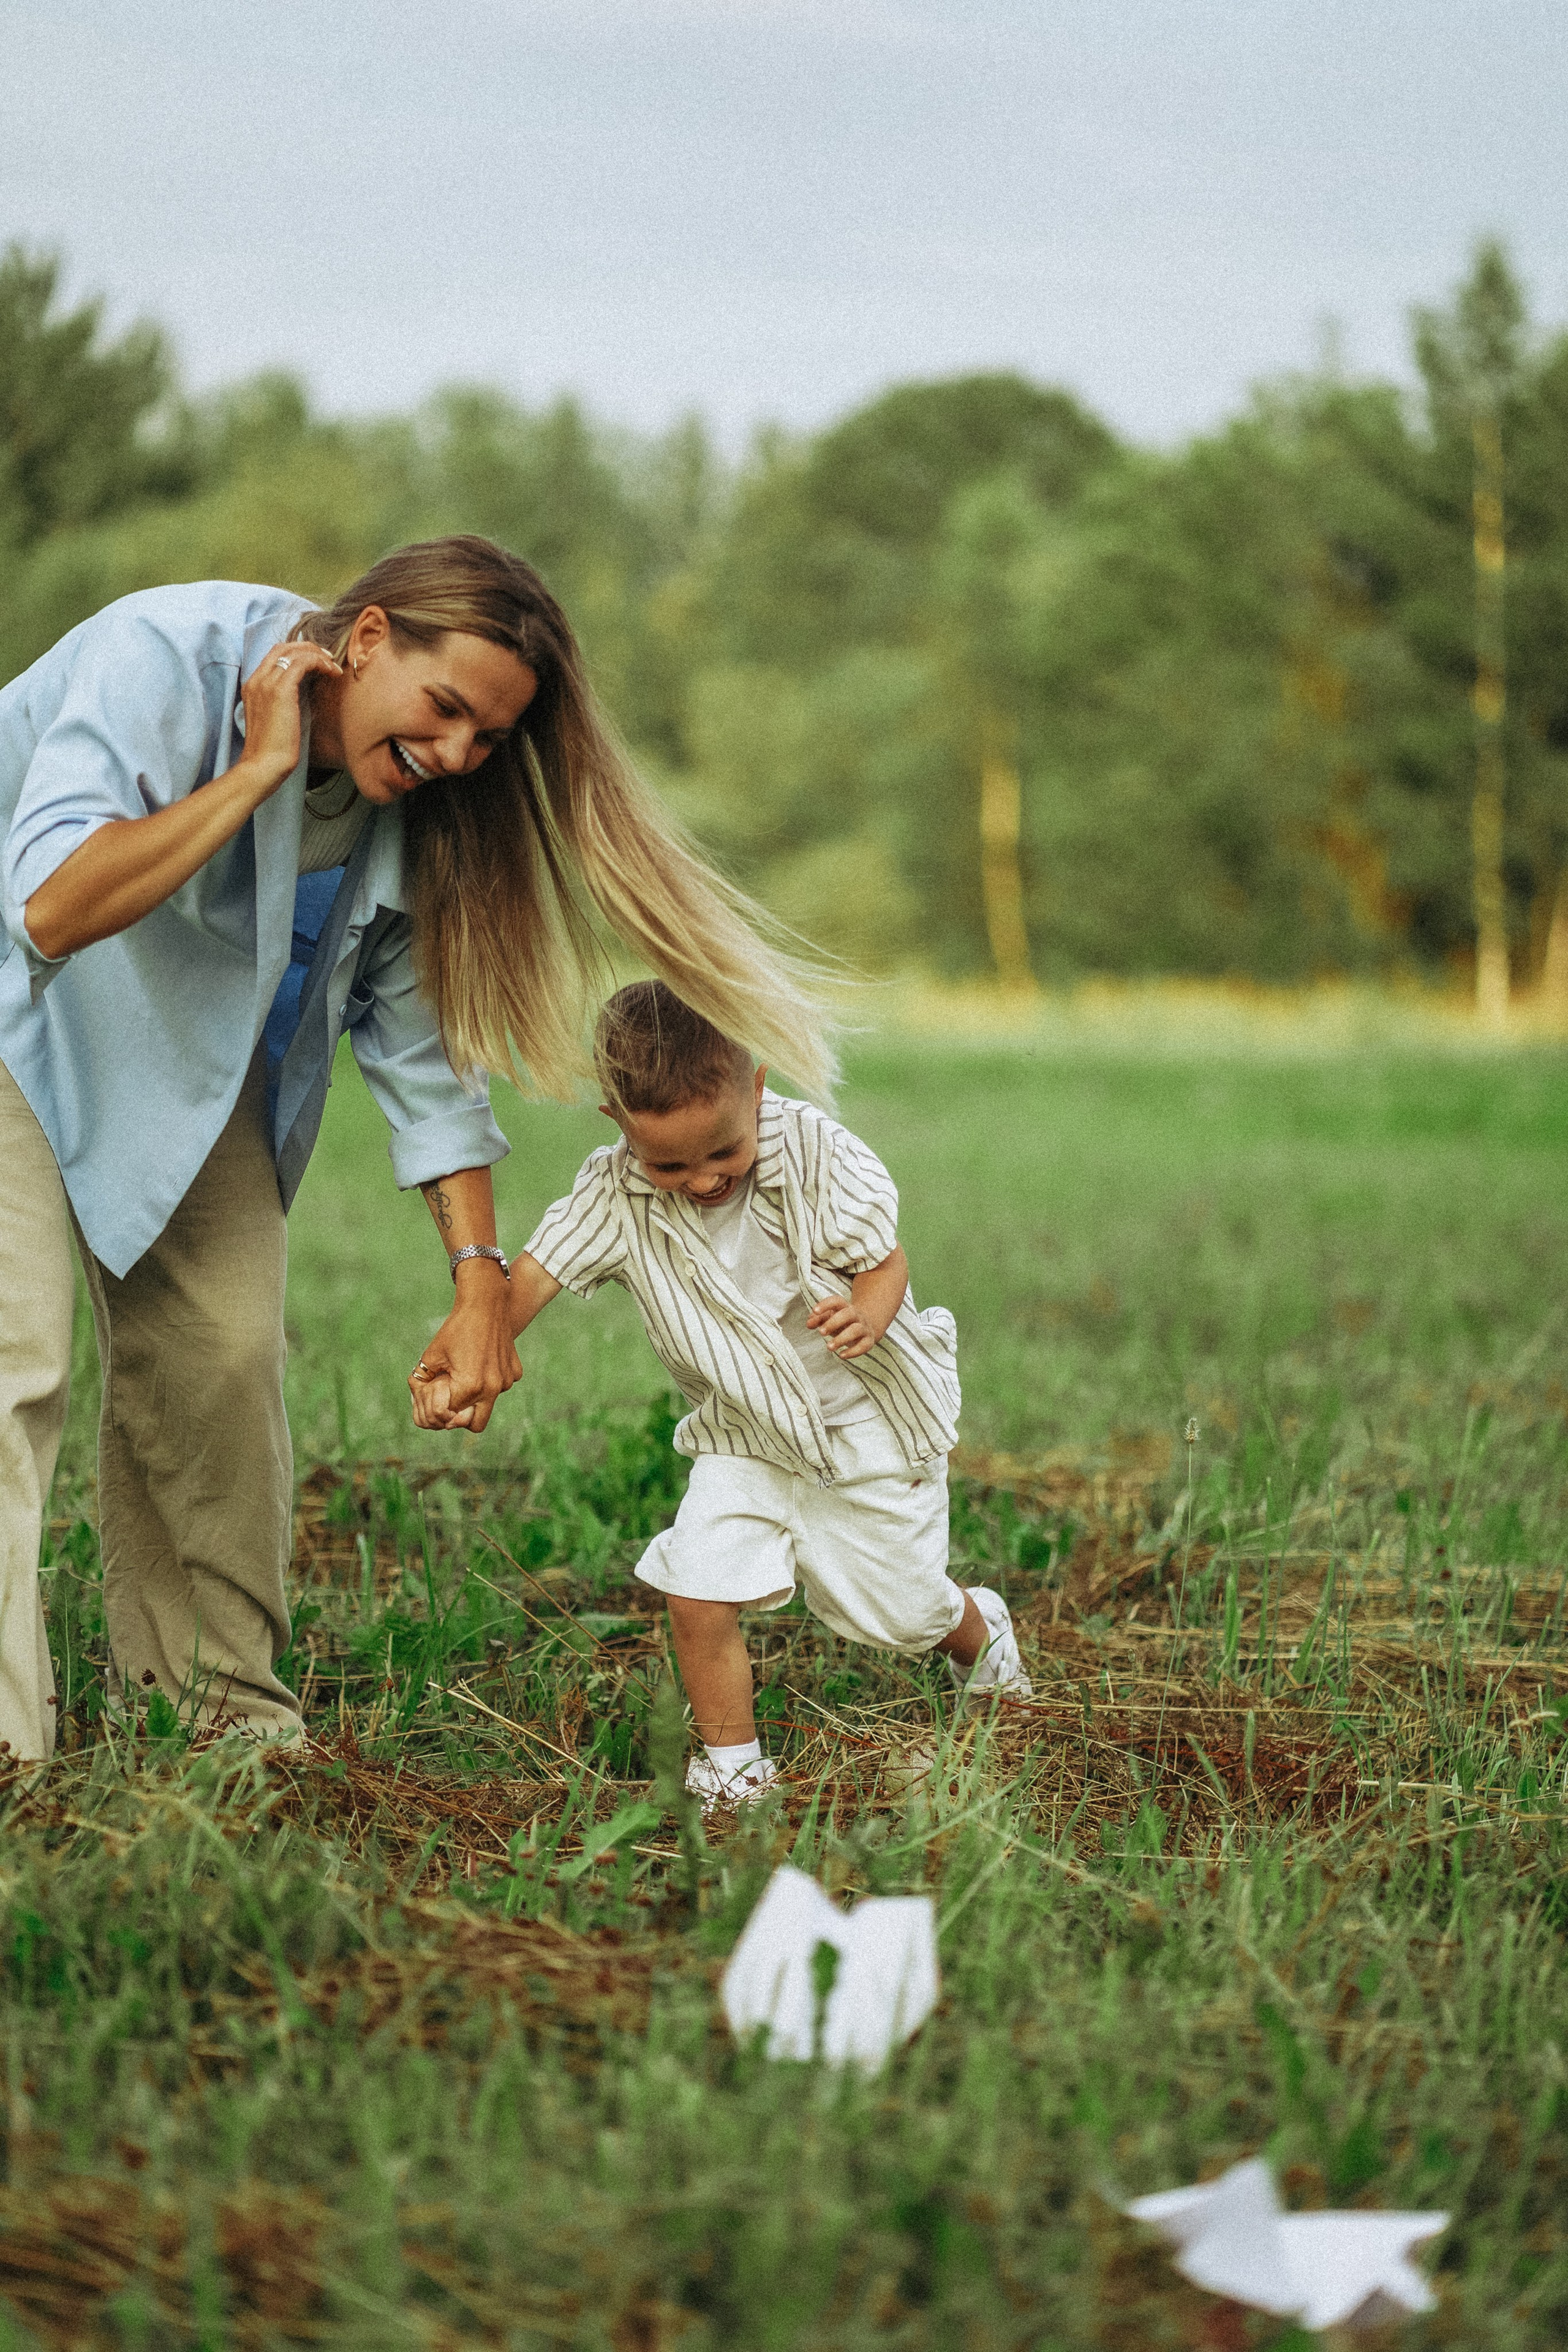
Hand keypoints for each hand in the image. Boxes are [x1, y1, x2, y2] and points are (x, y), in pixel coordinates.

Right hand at [237, 640, 342, 794]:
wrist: (263, 766)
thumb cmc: (272, 751)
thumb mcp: (276, 719)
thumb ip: (283, 703)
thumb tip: (303, 694)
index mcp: (252, 686)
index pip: (274, 656)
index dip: (297, 653)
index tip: (316, 662)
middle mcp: (256, 680)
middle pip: (282, 647)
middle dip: (307, 648)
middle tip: (328, 658)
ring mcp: (266, 683)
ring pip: (294, 652)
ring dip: (317, 655)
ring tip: (333, 666)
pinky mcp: (281, 690)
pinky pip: (303, 663)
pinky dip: (320, 663)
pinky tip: (333, 673)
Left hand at [406, 1270, 520, 1432]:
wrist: (485, 1303)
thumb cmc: (455, 1329)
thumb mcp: (431, 1356)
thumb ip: (424, 1383)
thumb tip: (419, 1402)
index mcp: (470, 1386)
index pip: (451, 1416)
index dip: (439, 1410)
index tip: (435, 1398)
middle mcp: (493, 1388)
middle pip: (475, 1425)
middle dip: (460, 1418)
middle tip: (451, 1401)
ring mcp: (506, 1381)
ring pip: (489, 1403)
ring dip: (476, 1397)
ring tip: (465, 1374)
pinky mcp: (514, 1371)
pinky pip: (500, 1386)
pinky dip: (490, 1381)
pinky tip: (481, 1362)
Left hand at [806, 1294, 880, 1359]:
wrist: (867, 1327)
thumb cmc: (843, 1322)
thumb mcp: (830, 1318)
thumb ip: (818, 1319)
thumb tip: (808, 1323)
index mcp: (845, 1307)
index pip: (837, 1301)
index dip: (826, 1304)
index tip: (815, 1311)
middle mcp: (856, 1315)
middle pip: (847, 1314)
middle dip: (833, 1323)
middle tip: (821, 1333)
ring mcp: (864, 1327)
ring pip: (855, 1330)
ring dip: (841, 1339)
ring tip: (828, 1347)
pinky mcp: (869, 1340)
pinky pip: (863, 1345)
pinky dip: (853, 1352)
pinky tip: (841, 1356)